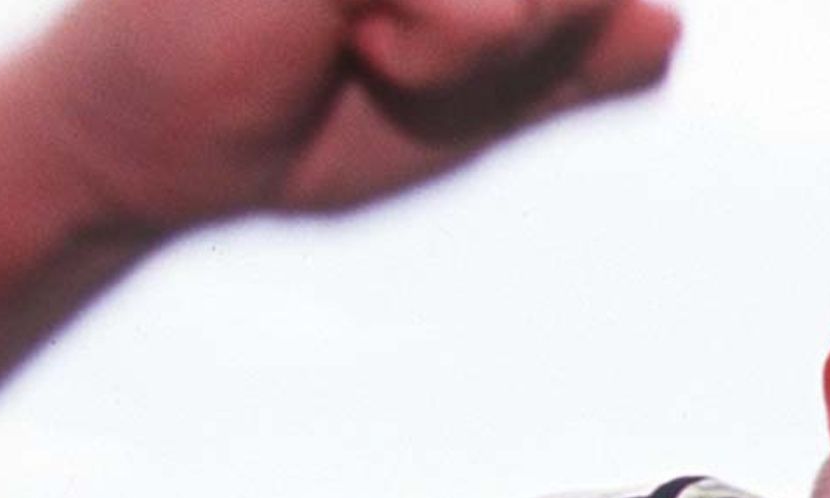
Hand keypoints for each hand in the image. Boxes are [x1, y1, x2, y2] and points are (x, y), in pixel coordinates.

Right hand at [7, 0, 679, 232]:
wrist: (163, 151)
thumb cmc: (316, 115)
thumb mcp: (480, 102)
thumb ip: (578, 61)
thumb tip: (665, 24)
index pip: (624, 2)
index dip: (565, 43)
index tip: (452, 54)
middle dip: (540, 47)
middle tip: (413, 56)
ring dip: (490, 54)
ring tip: (376, 46)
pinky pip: (486, 7)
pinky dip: (440, 55)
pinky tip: (344, 43)